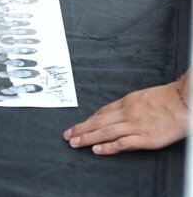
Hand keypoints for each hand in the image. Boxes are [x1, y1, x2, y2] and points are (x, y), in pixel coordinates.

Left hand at [63, 79, 187, 154]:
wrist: (183, 100)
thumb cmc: (167, 98)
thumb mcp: (144, 97)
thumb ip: (131, 105)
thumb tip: (120, 113)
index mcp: (127, 102)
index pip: (103, 112)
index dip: (88, 120)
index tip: (78, 125)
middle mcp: (127, 112)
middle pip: (99, 121)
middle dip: (81, 128)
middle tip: (67, 135)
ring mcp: (135, 125)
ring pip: (105, 131)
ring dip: (87, 137)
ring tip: (74, 142)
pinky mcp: (145, 137)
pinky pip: (122, 143)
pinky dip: (108, 147)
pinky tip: (97, 150)